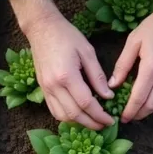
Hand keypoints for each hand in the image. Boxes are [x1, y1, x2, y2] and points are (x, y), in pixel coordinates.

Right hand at [10, 0, 114, 129]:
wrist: (42, 29)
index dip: (100, 115)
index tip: (111, 119)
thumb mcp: (87, 52)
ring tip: (93, 122)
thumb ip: (97, 76)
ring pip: (62, 116)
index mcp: (67, 75)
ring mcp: (46, 89)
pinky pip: (54, 110)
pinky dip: (66, 117)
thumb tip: (108, 96)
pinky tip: (78, 115)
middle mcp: (54, 86)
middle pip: (74, 114)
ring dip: (79, 123)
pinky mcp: (42, 89)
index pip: (86, 103)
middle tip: (105, 124)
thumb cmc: (67, 36)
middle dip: (91, 123)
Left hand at [109, 0, 152, 122]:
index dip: (130, 110)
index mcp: (151, 67)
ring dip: (152, 109)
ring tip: (141, 108)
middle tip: (130, 115)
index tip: (122, 118)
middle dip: (139, 114)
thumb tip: (113, 84)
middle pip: (152, 105)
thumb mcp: (133, 42)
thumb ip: (122, 65)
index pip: (138, 97)